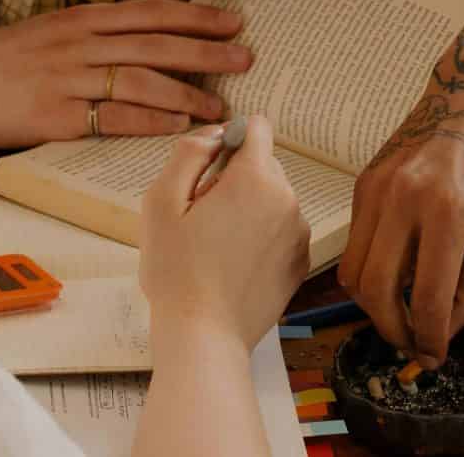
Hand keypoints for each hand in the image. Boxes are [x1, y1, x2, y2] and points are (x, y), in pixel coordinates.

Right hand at [0, 0, 251, 156]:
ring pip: (143, 79)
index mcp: (79, 20)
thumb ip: (88, 40)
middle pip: (156, 43)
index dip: (195, 17)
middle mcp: (78, 43)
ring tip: (221, 103)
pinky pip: (114, 116)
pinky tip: (179, 126)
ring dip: (188, 91)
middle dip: (206, 50)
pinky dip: (151, 120)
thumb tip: (134, 50)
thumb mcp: (45, 38)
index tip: (231, 20)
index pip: (150, 12)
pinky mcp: (55, 114)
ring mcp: (68, 77)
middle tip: (245, 57)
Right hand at [141, 117, 310, 344]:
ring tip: (217, 245)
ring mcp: (298, 233)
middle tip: (203, 216)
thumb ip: (190, 152)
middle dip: (235, 178)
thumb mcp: (162, 201)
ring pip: (273, 198)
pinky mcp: (301, 262)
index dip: (228, 140)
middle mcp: (287, 199)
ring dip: (250, 208)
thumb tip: (217, 134)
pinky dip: (262, 236)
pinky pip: (282, 229)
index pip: (256, 127)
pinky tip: (235, 264)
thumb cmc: (176, 271)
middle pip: (264, 164)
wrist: (203, 337)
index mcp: (255, 179)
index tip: (207, 171)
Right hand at [340, 93, 463, 365]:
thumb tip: (441, 334)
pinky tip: (395, 273)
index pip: (428, 299)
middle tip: (412, 342)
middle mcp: (403, 199)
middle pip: (375, 291)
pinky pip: (354, 242)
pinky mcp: (362, 182)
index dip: (430, 340)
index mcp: (448, 213)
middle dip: (392, 330)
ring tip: (400, 313)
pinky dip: (370, 269)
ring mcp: (376, 188)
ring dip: (373, 305)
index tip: (435, 356)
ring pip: (352, 271)